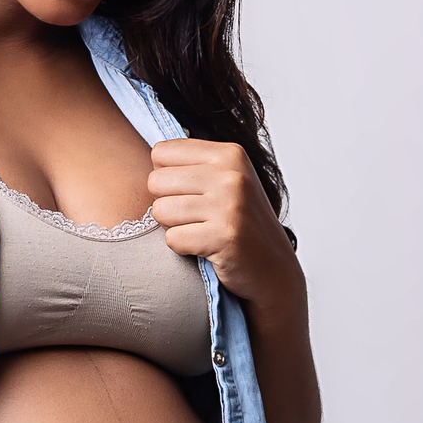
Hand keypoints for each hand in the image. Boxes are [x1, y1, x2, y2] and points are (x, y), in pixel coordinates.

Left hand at [148, 138, 302, 317]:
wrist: (273, 269)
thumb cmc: (240, 224)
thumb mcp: (226, 180)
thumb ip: (192, 165)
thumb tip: (150, 157)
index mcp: (229, 154)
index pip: (160, 153)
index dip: (166, 178)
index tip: (191, 194)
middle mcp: (231, 174)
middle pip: (155, 181)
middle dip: (167, 204)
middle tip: (195, 218)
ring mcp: (229, 205)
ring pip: (160, 210)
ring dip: (174, 228)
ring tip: (201, 232)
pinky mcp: (224, 236)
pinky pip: (172, 239)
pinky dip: (183, 249)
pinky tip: (205, 248)